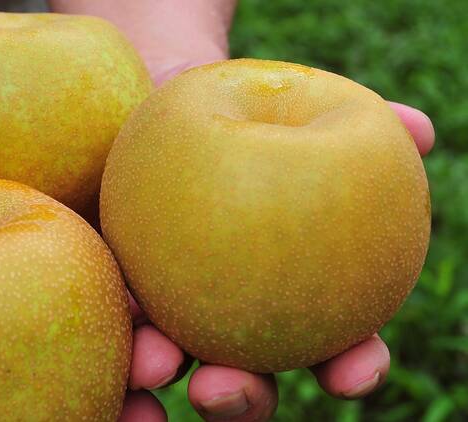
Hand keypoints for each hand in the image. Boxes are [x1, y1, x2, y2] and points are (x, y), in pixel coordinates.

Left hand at [119, 58, 435, 421]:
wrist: (152, 100)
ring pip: (166, 364)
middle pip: (241, 378)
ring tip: (153, 365)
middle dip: (238, 398)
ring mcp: (162, 308)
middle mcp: (225, 315)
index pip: (334, 345)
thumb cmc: (236, 110)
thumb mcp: (287, 106)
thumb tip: (417, 130)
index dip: (351, 366)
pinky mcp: (105, 286)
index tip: (351, 371)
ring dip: (159, 379)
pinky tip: (103, 328)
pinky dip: (104, 338)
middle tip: (220, 388)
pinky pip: (105, 320)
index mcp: (288, 294)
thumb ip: (355, 120)